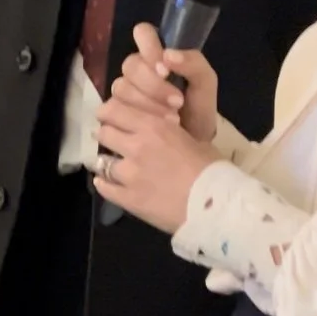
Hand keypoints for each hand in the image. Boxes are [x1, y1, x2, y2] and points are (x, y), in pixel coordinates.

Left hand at [95, 89, 215, 232]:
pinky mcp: (127, 198)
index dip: (110, 113)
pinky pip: (103, 188)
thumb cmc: (212, 169)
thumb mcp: (194, 138)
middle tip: (116, 142)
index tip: (114, 118)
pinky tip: (109, 184)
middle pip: (104, 132)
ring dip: (107, 162)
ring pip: (101, 161)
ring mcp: (129, 174)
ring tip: (114, 166)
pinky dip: (104, 184)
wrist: (215, 205)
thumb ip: (170, 131)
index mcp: (154, 126)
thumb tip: (161, 128)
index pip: (114, 110)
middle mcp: (136, 146)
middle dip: (108, 135)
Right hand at [109, 24, 218, 144]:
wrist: (193, 141)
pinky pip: (115, 107)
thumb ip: (193, 63)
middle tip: (177, 102)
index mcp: (157, 54)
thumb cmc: (198, 107)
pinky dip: (138, 118)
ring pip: (122, 87)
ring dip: (148, 104)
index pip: (142, 33)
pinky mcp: (116, 111)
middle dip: (154, 86)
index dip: (150, 48)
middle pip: (131, 64)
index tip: (165, 69)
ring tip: (172, 119)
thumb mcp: (205, 83)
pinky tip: (155, 127)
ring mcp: (125, 89)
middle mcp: (137, 69)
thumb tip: (168, 55)